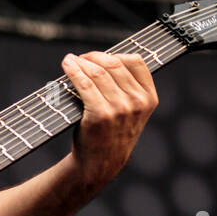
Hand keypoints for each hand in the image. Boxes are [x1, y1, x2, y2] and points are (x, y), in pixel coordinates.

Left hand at [60, 51, 157, 193]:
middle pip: (114, 64)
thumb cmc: (112, 134)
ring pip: (98, 72)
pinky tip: (67, 66)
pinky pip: (85, 84)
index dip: (114, 53)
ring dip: (80, 62)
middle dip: (93, 57)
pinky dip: (73, 71)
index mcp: (149, 98)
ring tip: (70, 61)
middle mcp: (137, 102)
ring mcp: (120, 108)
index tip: (99, 57)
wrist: (101, 162)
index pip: (136, 61)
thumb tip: (105, 58)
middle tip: (80, 58)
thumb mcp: (132, 111)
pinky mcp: (100, 114)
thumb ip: (128, 88)